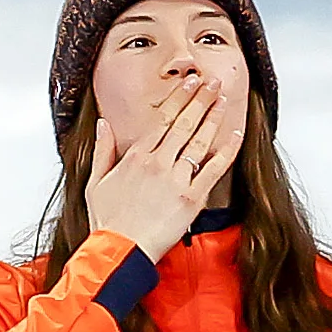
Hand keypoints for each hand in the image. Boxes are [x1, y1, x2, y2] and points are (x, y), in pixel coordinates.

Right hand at [83, 78, 240, 260]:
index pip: (162, 119)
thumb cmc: (108, 221)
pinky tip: (236, 133)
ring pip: (199, 140)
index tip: (190, 83)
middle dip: (200, 99)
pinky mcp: (191, 197)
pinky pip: (214, 168)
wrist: (119, 250)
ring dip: (213, 116)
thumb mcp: (95, 183)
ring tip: (224, 98)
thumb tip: (103, 124)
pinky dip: (227, 149)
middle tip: (213, 81)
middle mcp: (157, 162)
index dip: (179, 98)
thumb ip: (102, 150)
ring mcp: (175, 179)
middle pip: (183, 123)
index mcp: (135, 157)